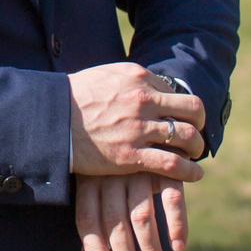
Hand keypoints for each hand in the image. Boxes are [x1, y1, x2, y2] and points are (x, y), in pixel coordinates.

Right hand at [68, 62, 203, 178]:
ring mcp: (138, 128)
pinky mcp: (131, 155)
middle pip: (192, 110)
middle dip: (200, 123)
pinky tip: (195, 174)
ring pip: (187, 137)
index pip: (175, 92)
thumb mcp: (105, 75)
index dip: (180, 107)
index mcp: (138, 78)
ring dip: (197, 147)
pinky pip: (172, 164)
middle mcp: (143, 100)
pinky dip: (189, 171)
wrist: (50, 119)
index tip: (180, 118)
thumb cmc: (75, 97)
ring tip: (195, 154)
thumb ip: (131, 80)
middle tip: (196, 134)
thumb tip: (150, 86)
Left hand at [76, 172, 188, 250]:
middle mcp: (112, 174)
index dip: (94, 248)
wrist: (144, 120)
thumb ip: (94, 215)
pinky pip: (172, 199)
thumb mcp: (96, 179)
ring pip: (142, 215)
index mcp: (90, 178)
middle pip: (115, 220)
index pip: (87, 217)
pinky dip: (177, 225)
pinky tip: (178, 246)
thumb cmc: (114, 161)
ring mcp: (140, 169)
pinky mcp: (166, 165)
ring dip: (150, 247)